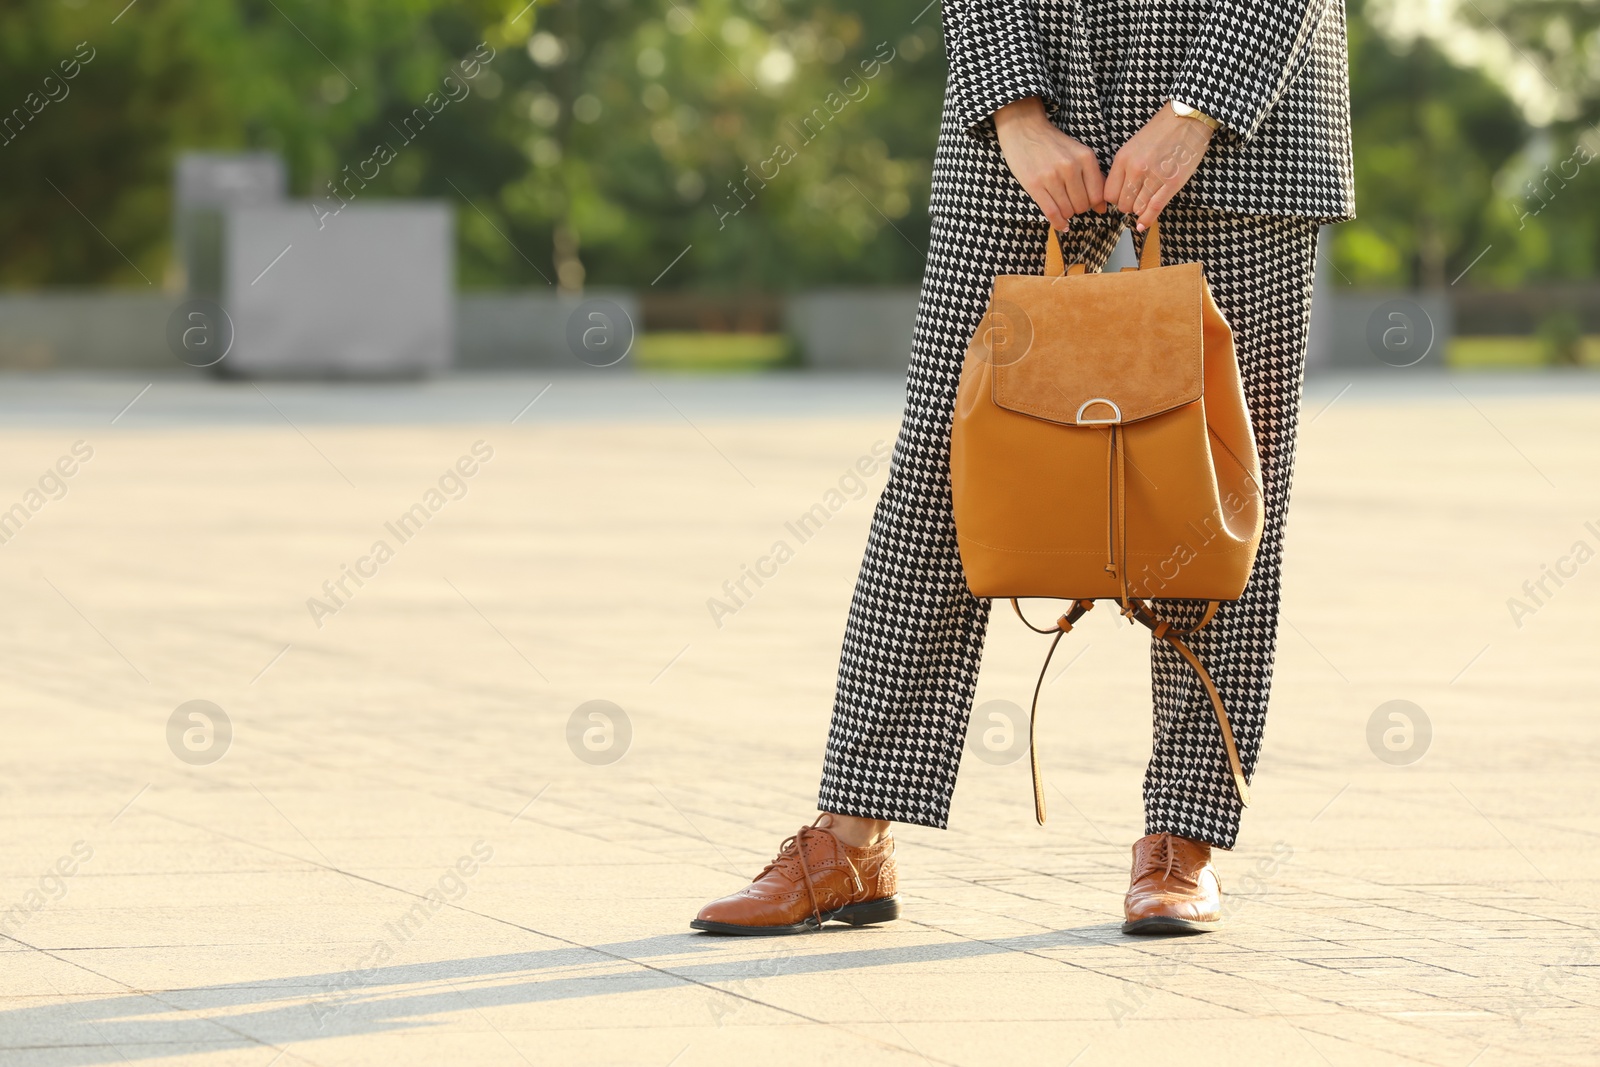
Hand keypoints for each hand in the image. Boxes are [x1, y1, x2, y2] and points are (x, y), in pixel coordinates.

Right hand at [994, 96, 1104, 229]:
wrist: (1024, 129)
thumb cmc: (1052, 144)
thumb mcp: (1078, 154)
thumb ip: (1092, 178)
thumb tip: (1102, 208)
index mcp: (1086, 157)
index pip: (1097, 194)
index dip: (1093, 204)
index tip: (1085, 202)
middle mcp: (1071, 166)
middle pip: (1082, 205)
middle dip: (1078, 209)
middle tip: (1070, 203)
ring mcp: (1052, 176)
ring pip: (1067, 210)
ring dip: (1066, 214)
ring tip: (1061, 205)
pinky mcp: (1035, 184)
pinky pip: (1052, 212)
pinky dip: (1058, 223)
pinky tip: (1060, 224)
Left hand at [1104, 102, 1214, 230]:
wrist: (1186, 118)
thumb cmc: (1161, 131)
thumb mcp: (1133, 146)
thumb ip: (1124, 168)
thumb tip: (1116, 194)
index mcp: (1123, 159)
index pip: (1108, 194)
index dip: (1114, 200)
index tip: (1121, 198)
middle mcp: (1136, 169)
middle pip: (1122, 204)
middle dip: (1128, 206)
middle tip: (1136, 200)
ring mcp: (1154, 176)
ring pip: (1137, 209)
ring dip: (1140, 210)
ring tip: (1146, 201)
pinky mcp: (1172, 183)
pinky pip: (1154, 208)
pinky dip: (1147, 220)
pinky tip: (1143, 225)